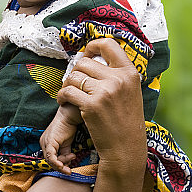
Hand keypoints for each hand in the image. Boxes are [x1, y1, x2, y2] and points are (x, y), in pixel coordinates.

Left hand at [39, 103, 80, 172]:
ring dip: (61, 164)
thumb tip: (67, 164)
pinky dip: (57, 162)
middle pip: (50, 161)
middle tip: (69, 170)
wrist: (70, 116)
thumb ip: (66, 153)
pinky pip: (51, 156)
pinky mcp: (49, 142)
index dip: (59, 165)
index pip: (50, 159)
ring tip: (71, 160)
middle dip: (60, 167)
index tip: (68, 168)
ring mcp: (45, 142)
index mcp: (47, 143)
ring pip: (50, 160)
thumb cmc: (69, 127)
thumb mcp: (67, 144)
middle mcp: (44, 143)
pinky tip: (63, 165)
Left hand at [57, 38, 145, 171]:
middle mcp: (119, 79)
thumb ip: (116, 75)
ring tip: (69, 95)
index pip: (108, 44)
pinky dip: (62, 96)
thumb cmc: (125, 121)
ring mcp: (105, 92)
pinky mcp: (91, 105)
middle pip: (84, 61)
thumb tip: (93, 56)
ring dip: (66, 85)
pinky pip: (67, 91)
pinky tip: (64, 102)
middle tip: (73, 83)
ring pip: (73, 76)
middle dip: (75, 72)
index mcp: (130, 72)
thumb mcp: (130, 92)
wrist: (125, 147)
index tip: (85, 54)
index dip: (92, 46)